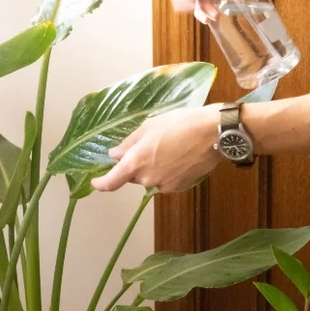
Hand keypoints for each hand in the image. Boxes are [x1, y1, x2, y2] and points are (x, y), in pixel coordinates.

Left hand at [92, 105, 222, 193]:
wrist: (213, 133)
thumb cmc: (180, 124)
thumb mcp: (149, 126)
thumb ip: (129, 143)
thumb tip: (114, 155)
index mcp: (135, 163)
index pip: (111, 182)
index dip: (101, 183)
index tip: (96, 181)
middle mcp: (147, 178)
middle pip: (133, 176)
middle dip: (135, 165)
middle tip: (149, 145)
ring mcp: (164, 185)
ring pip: (150, 178)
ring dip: (153, 166)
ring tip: (168, 146)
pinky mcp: (179, 186)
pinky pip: (165, 180)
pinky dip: (167, 170)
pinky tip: (178, 154)